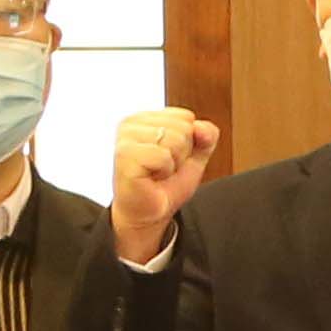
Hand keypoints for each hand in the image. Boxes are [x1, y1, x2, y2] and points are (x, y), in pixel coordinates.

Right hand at [109, 107, 219, 265]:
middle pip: (183, 127)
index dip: (188, 142)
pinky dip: (164, 171)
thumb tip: (201, 127)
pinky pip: (164, 156)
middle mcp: (130, 123)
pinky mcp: (124, 155)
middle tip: (162, 168)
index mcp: (144, 117)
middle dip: (182, 154)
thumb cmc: (167, 183)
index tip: (169, 157)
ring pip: (176, 139)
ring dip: (173, 163)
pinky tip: (150, 178)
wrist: (150, 213)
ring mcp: (124, 138)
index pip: (186, 117)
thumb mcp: (195, 156)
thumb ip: (206, 136)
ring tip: (156, 173)